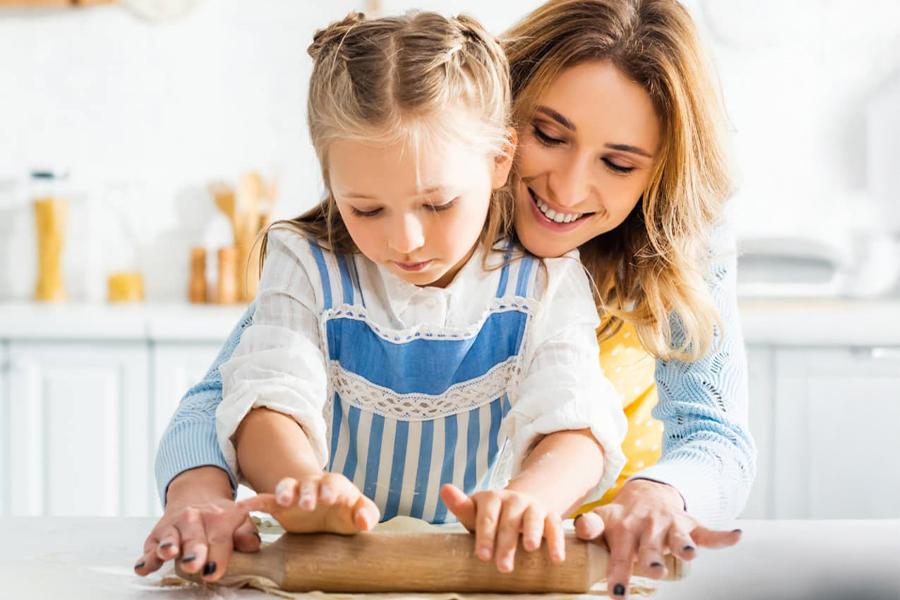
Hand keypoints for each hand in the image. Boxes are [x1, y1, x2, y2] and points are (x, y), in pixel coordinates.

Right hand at [134, 467, 259, 582]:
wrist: (196, 495)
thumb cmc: (222, 517)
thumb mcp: (240, 520)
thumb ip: (246, 532)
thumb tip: (251, 544)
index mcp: (219, 517)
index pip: (220, 539)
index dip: (218, 556)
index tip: (214, 570)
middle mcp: (194, 519)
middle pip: (194, 538)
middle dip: (193, 551)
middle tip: (194, 564)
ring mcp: (173, 526)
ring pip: (169, 537)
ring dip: (168, 546)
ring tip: (168, 553)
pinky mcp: (156, 536)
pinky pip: (149, 548)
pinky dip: (145, 558)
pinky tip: (142, 567)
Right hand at [238, 473, 379, 533]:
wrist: (327, 511)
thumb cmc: (346, 511)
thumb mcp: (360, 513)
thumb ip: (367, 514)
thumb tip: (363, 521)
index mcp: (334, 486)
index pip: (333, 483)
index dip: (330, 489)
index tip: (328, 498)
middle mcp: (313, 486)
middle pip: (308, 484)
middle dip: (307, 493)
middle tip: (307, 505)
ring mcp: (295, 494)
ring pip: (286, 486)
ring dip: (284, 491)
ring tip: (281, 502)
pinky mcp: (280, 505)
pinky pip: (265, 500)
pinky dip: (254, 502)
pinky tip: (243, 506)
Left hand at [440, 483, 564, 573]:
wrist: (522, 504)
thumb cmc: (492, 516)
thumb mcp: (475, 512)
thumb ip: (461, 506)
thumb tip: (444, 488)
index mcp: (492, 498)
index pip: (487, 517)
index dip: (485, 536)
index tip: (482, 556)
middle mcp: (513, 499)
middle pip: (509, 522)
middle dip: (506, 545)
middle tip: (503, 568)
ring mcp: (533, 507)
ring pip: (533, 519)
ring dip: (532, 534)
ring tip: (530, 548)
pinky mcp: (550, 516)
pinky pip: (555, 527)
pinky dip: (557, 542)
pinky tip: (557, 559)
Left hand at [574, 479, 741, 598]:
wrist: (648, 492)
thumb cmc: (623, 516)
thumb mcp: (604, 518)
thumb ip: (591, 526)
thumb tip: (579, 526)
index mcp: (624, 529)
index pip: (619, 554)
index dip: (618, 574)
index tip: (617, 594)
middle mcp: (648, 526)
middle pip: (651, 548)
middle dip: (653, 561)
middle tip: (654, 571)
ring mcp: (671, 525)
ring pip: (679, 538)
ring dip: (684, 546)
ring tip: (689, 553)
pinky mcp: (690, 524)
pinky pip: (708, 531)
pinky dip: (722, 536)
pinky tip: (735, 535)